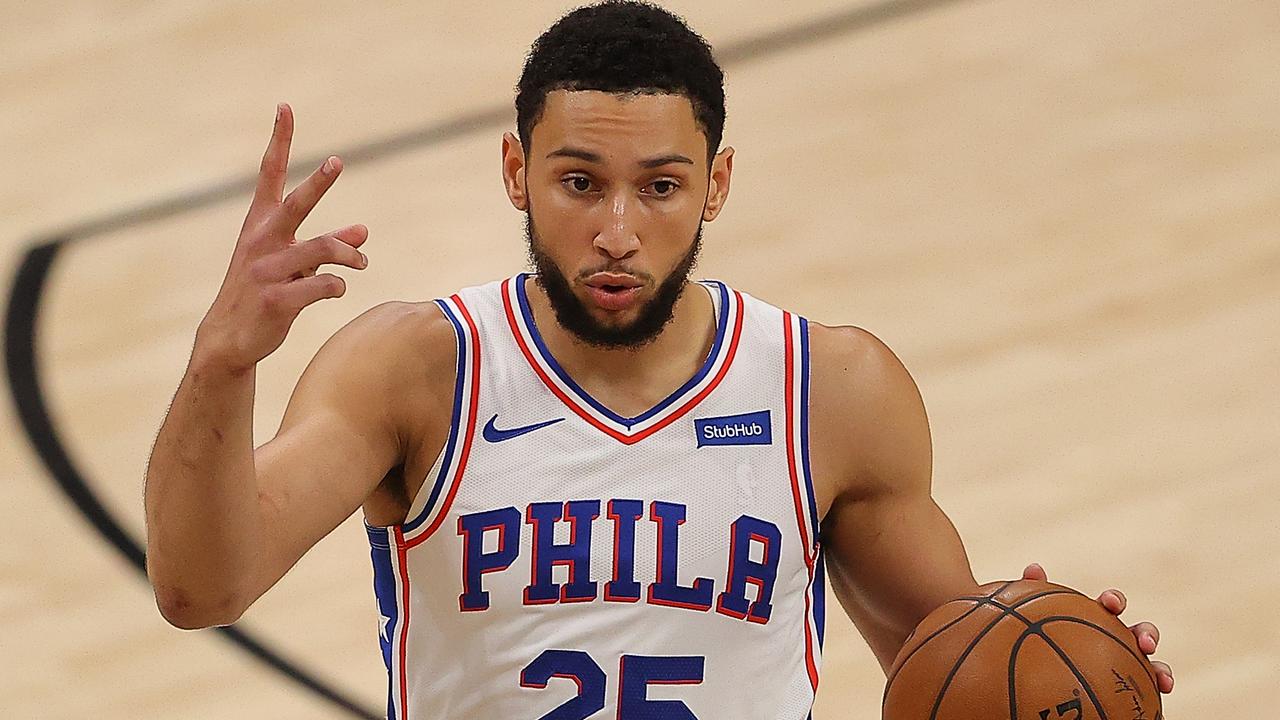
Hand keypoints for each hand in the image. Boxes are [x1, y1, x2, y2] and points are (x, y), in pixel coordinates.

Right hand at [195, 103, 368, 372]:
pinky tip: (337, 290)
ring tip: (362, 262)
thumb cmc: (264, 291)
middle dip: (318, 182)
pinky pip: (322, 286)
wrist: (230, 338)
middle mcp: (262, 241)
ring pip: (322, 250)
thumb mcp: (293, 263)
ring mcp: (268, 270)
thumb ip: (328, 244)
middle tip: (338, 161)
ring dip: (349, 254)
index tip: (285, 107)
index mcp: (260, 224)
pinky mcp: (277, 300)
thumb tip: (363, 230)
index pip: (270, 173)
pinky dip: (337, 286)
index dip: (279, 140)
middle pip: (296, 204)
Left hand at [1022, 563, 1173, 693]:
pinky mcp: (1128, 696)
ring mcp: (1124, 670)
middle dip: (1146, 634)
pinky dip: (1151, 698)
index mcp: (1095, 624)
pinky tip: (1154, 708)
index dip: (1114, 602)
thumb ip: (1030, 600)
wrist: (1040, 693)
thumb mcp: (1027, 625)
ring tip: (1162, 679)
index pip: (1110, 607)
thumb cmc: (1033, 653)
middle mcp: (1115, 645)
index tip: (1110, 604)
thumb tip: (1034, 568)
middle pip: (1139, 634)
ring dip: (1161, 670)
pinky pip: (1143, 699)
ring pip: (1150, 668)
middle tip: (1144, 643)